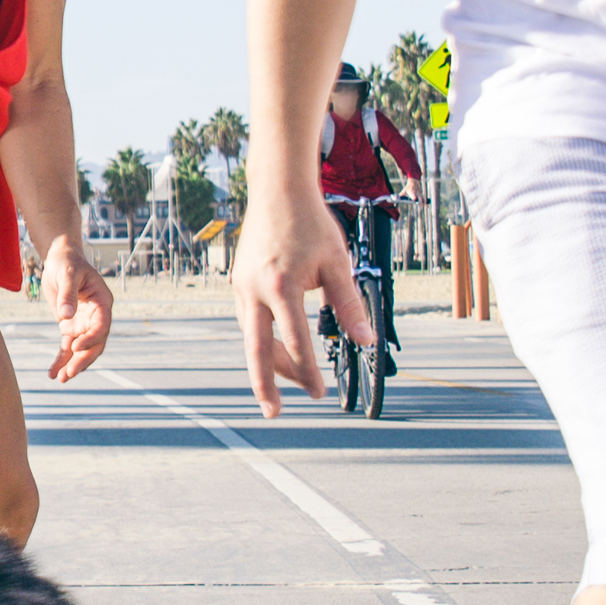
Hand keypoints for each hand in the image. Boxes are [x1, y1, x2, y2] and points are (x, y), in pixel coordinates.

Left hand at [37, 239, 113, 384]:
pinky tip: (53, 374)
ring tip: (61, 378)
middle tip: (69, 373)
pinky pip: (67, 348)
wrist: (60, 260)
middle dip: (83, 359)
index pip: (102, 326)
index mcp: (103, 302)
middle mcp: (97, 316)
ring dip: (73, 365)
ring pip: (82, 350)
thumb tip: (66, 315)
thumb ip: (67, 294)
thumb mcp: (67, 274)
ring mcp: (84, 324)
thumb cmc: (67, 263)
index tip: (75, 346)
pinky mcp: (71, 328)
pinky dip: (61, 360)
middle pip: (95, 343)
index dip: (91, 339)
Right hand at [232, 179, 373, 418]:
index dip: (308, 372)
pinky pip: (248, 320)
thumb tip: (366, 342)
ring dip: (270, 360)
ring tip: (292, 381)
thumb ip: (350, 305)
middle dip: (264, 385)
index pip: (295, 341)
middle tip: (273, 414)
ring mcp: (241, 285)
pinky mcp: (238, 282)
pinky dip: (262, 338)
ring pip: (250, 336)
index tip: (320, 393)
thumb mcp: (338, 263)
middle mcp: (254, 289)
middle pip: (256, 349)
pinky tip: (278, 348)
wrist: (278, 190)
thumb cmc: (312, 224)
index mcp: (281, 285)